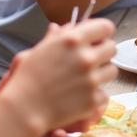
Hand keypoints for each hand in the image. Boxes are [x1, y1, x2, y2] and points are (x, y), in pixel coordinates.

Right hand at [1, 18, 117, 135]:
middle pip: (112, 48)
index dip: (103, 32)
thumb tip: (67, 27)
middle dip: (104, 52)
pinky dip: (96, 95)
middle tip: (93, 59)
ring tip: (88, 78)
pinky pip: (105, 93)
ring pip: (112, 70)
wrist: (24, 109)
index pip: (105, 27)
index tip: (99, 38)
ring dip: (102, 73)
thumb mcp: (39, 50)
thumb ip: (58, 37)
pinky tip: (82, 95)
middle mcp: (86, 57)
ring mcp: (91, 79)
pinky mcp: (93, 99)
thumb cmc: (27, 78)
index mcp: (73, 40)